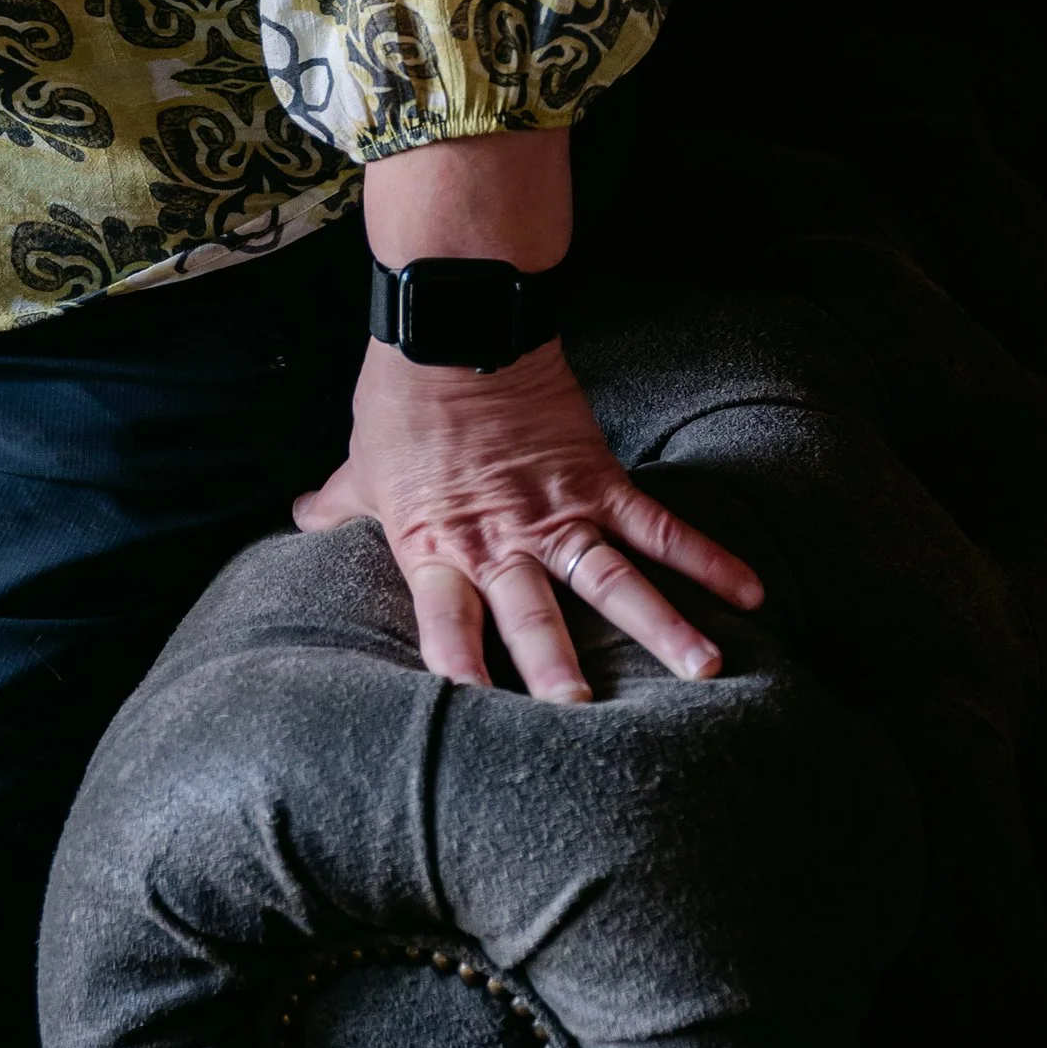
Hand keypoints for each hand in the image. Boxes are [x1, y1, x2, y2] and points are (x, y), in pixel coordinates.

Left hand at [295, 334, 762, 701]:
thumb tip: (297, 522)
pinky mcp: (598, 476)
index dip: (459, 673)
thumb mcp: (363, 465)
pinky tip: (749, 592)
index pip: (447, 626)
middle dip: (558, 672)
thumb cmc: (401, 398)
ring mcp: (556, 509)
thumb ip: (338, 507)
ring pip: (613, 580)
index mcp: (440, 546)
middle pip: (533, 617)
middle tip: (584, 722)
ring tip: (705, 673)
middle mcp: (502, 540)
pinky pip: (658, 523)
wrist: (453, 319)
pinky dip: (706, 556)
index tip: (473, 728)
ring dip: (660, 628)